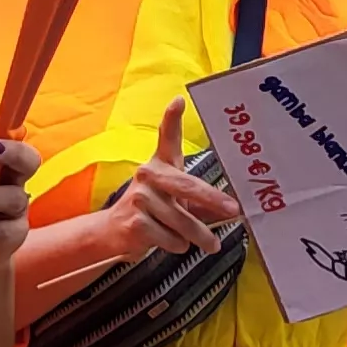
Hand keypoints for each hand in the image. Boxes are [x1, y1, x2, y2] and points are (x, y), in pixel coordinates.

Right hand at [101, 100, 242, 260]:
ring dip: (198, 237)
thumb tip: (233, 210)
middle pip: (188, 187)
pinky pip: (173, 240)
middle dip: (213, 200)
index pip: (166, 137)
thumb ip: (200, 199)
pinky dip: (178, 246)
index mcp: (160, 165)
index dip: (172, 118)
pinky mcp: (135, 223)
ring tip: (205, 242)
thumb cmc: (153, 211)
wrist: (113, 232)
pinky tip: (169, 241)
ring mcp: (139, 198)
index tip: (179, 101)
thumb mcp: (175, 199)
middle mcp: (147, 175)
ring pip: (185, 224)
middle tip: (233, 210)